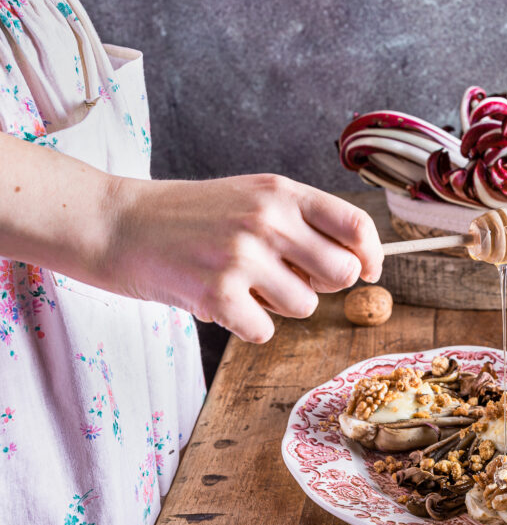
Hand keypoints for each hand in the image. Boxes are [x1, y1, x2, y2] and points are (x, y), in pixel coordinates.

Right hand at [106, 173, 382, 342]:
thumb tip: (356, 264)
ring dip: (280, 306)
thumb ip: (301, 222)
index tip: (368, 271)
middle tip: (291, 279)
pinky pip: (265, 331)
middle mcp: (268, 220)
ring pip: (305, 306)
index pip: (356, 225)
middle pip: (342, 273)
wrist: (116, 224)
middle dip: (324, 285)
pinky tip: (221, 301)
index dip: (372, 256)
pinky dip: (248, 325)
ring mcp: (243, 256)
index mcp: (282, 193)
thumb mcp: (251, 196)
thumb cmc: (188, 216)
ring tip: (243, 285)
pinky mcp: (217, 293)